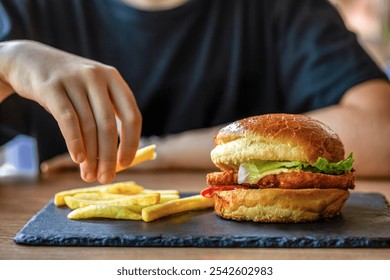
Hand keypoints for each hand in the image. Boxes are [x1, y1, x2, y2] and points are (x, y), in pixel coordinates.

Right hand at [0, 40, 141, 182]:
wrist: (30, 60)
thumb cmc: (68, 86)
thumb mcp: (92, 92)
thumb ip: (105, 118)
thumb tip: (116, 160)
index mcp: (113, 78)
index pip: (132, 115)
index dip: (131, 142)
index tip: (126, 164)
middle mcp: (97, 77)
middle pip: (109, 124)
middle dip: (109, 156)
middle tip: (106, 178)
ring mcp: (74, 80)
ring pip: (88, 126)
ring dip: (90, 156)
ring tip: (88, 175)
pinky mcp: (51, 86)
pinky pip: (68, 120)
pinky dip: (74, 142)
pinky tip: (78, 159)